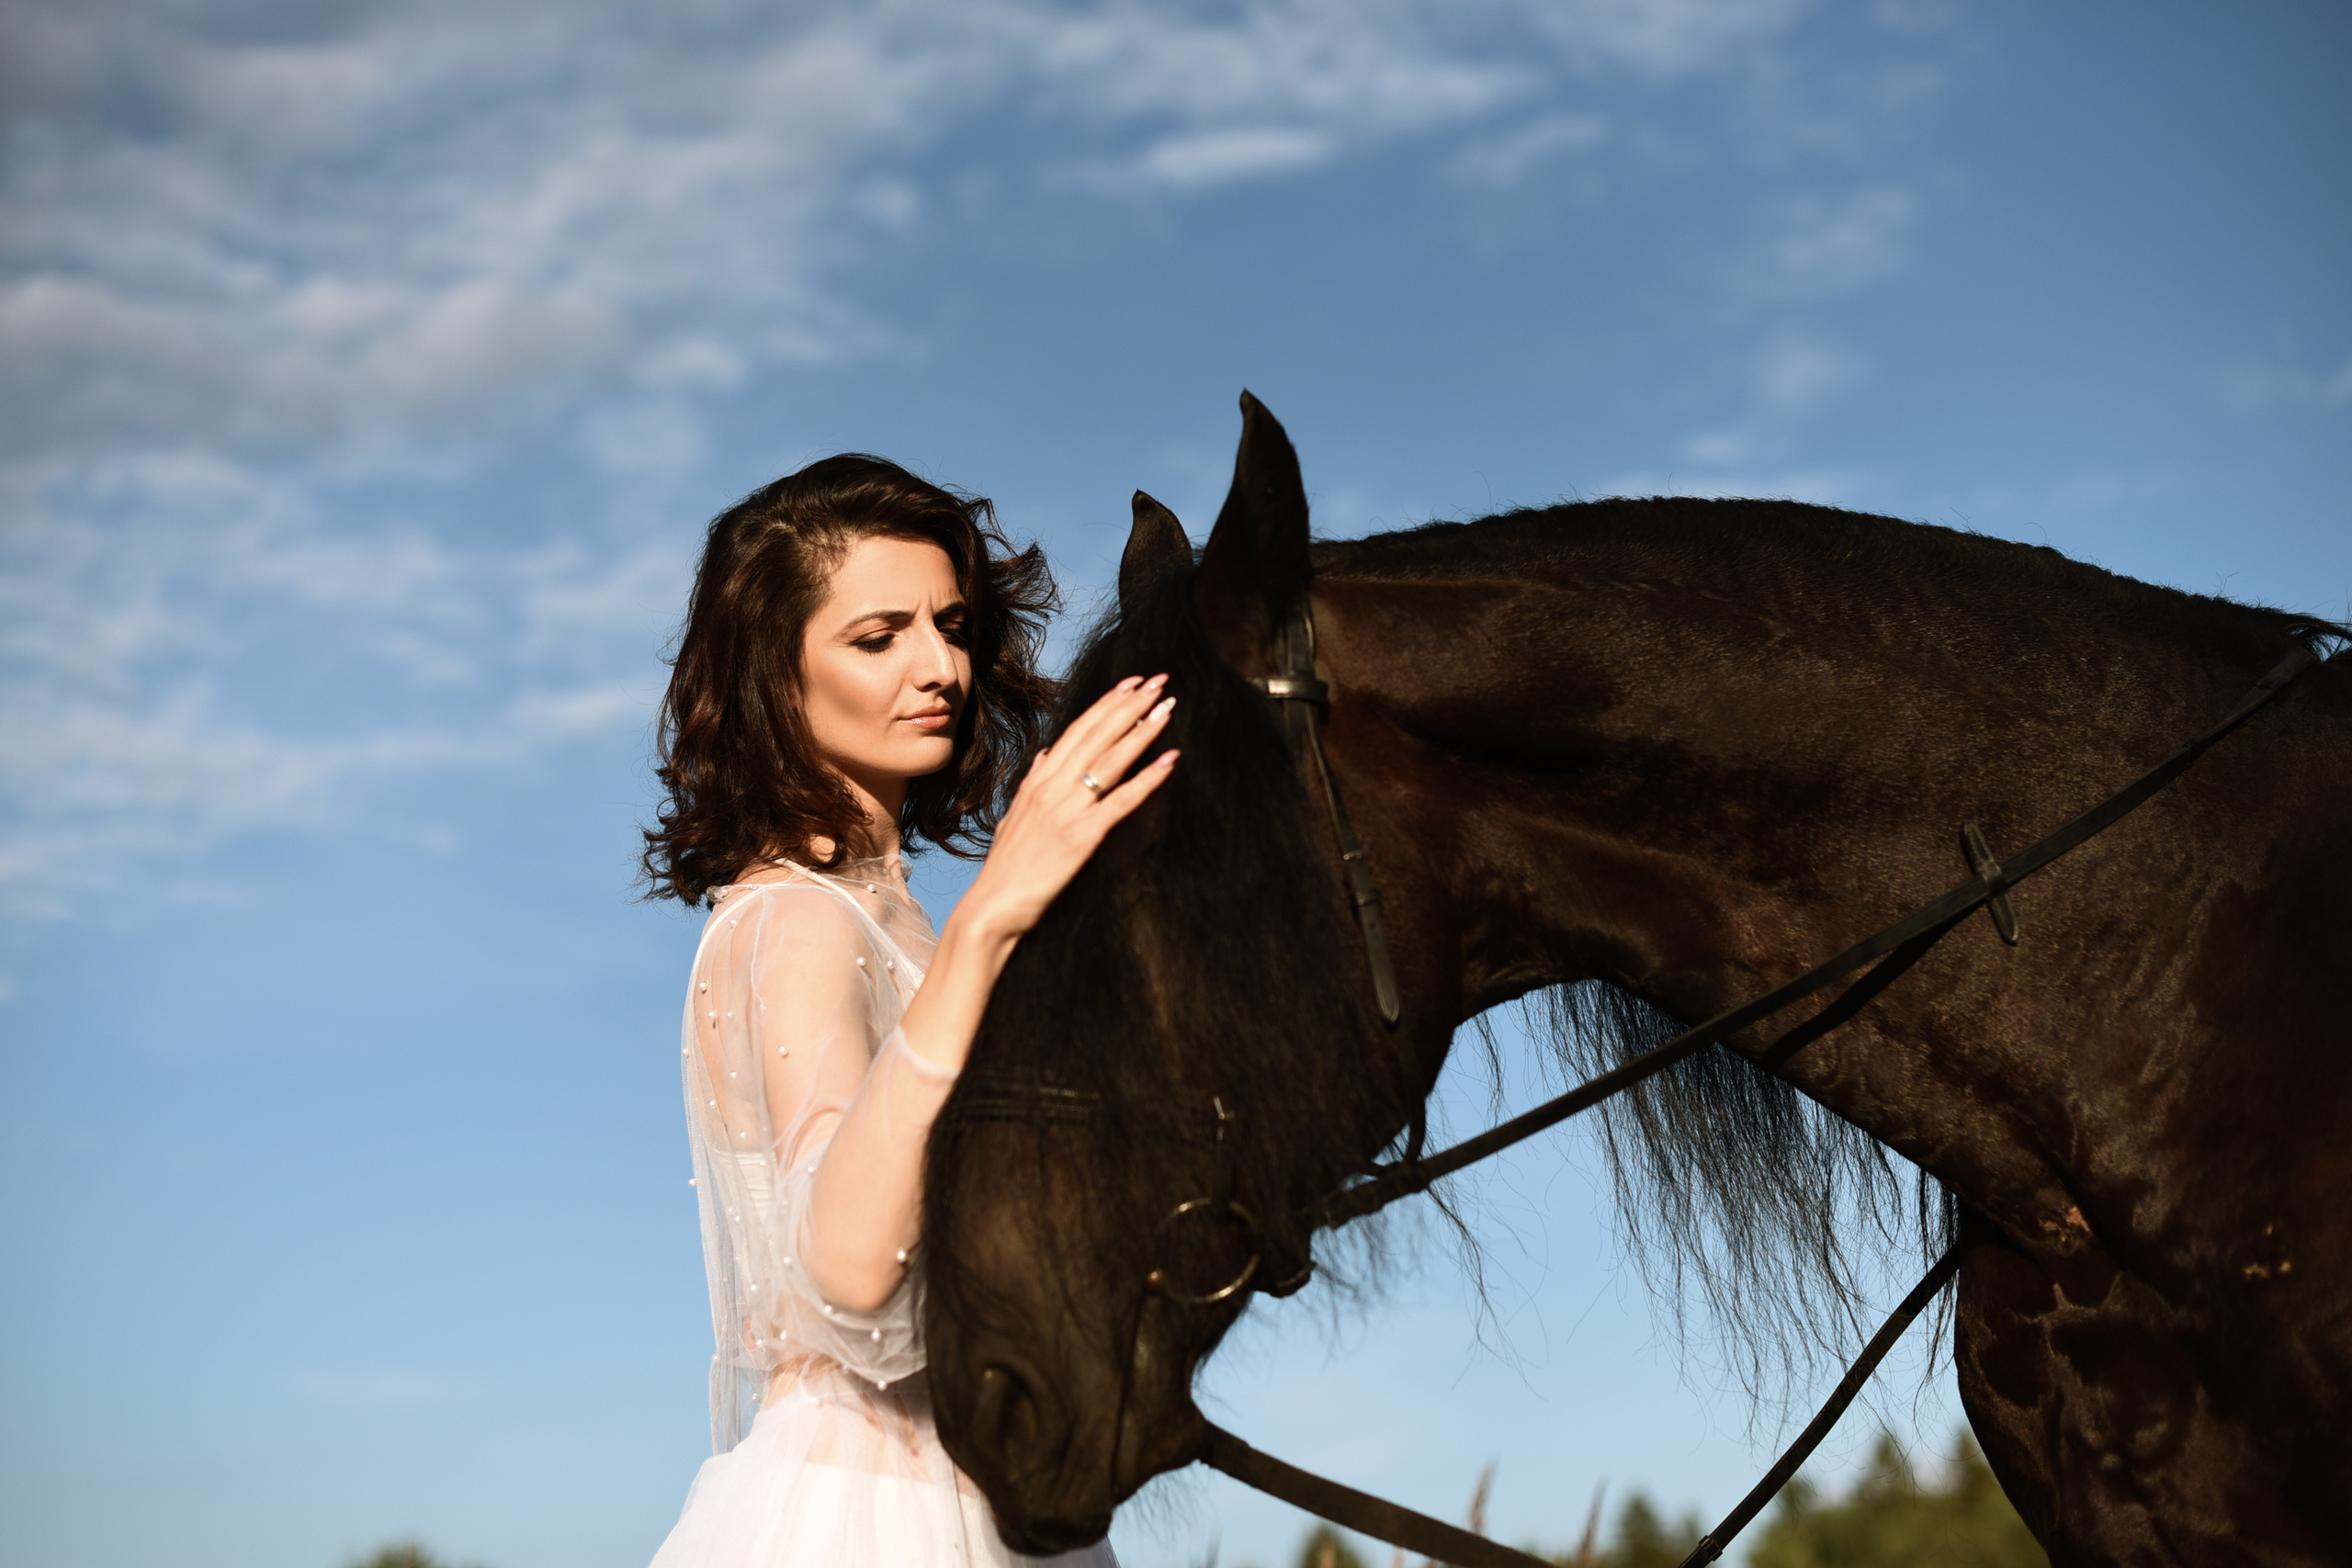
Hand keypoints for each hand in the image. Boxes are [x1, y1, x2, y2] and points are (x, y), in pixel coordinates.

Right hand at [957, 674, 1179, 940]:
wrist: (991, 909)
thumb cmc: (1005, 869)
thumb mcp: (1014, 817)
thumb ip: (1032, 783)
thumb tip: (1046, 754)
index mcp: (1038, 782)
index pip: (1077, 731)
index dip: (1106, 704)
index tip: (1131, 683)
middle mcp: (1051, 788)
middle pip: (1097, 735)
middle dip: (1130, 705)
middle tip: (1160, 681)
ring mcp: (1066, 810)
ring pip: (1111, 760)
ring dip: (1142, 730)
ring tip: (1168, 707)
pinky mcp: (1081, 837)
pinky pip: (1121, 801)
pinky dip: (1147, 778)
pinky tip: (1170, 760)